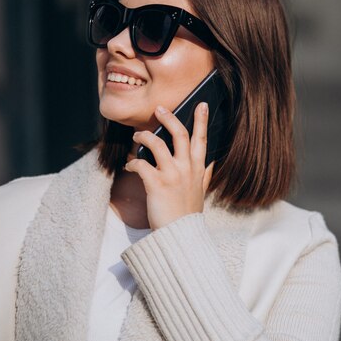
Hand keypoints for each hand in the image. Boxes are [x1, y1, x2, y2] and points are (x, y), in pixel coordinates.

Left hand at [125, 103, 213, 229]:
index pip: (201, 139)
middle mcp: (187, 168)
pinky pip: (141, 164)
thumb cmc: (188, 213)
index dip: (201, 120)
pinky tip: (129, 165)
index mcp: (198, 168)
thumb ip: (205, 174)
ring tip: (137, 136)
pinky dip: (132, 162)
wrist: (180, 235)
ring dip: (144, 137)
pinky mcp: (156, 184)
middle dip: (168, 118)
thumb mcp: (202, 191)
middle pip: (179, 134)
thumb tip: (211, 162)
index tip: (201, 104)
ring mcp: (172, 175)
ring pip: (157, 144)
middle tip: (159, 109)